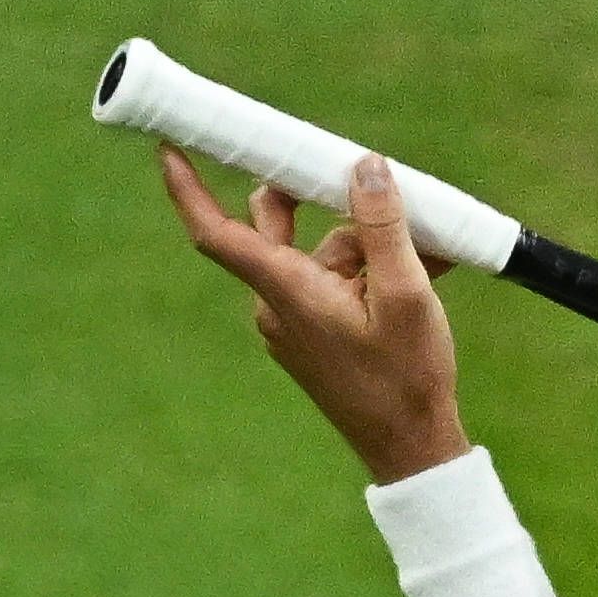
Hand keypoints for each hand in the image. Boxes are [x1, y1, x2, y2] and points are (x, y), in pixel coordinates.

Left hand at [160, 146, 470, 483]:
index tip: (167, 147)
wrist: (411, 449)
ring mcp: (296, 323)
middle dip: (315, 199)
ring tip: (430, 245)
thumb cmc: (407, 377)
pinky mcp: (315, 336)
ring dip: (366, 241)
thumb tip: (364, 166)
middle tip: (346, 171)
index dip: (186, 189)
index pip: (217, 233)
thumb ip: (383, 227)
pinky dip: (371, 269)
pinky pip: (333, 282)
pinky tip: (427, 267)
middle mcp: (279, 305)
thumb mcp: (406, 294)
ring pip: (318, 254)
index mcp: (288, 292)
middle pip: (276, 229)